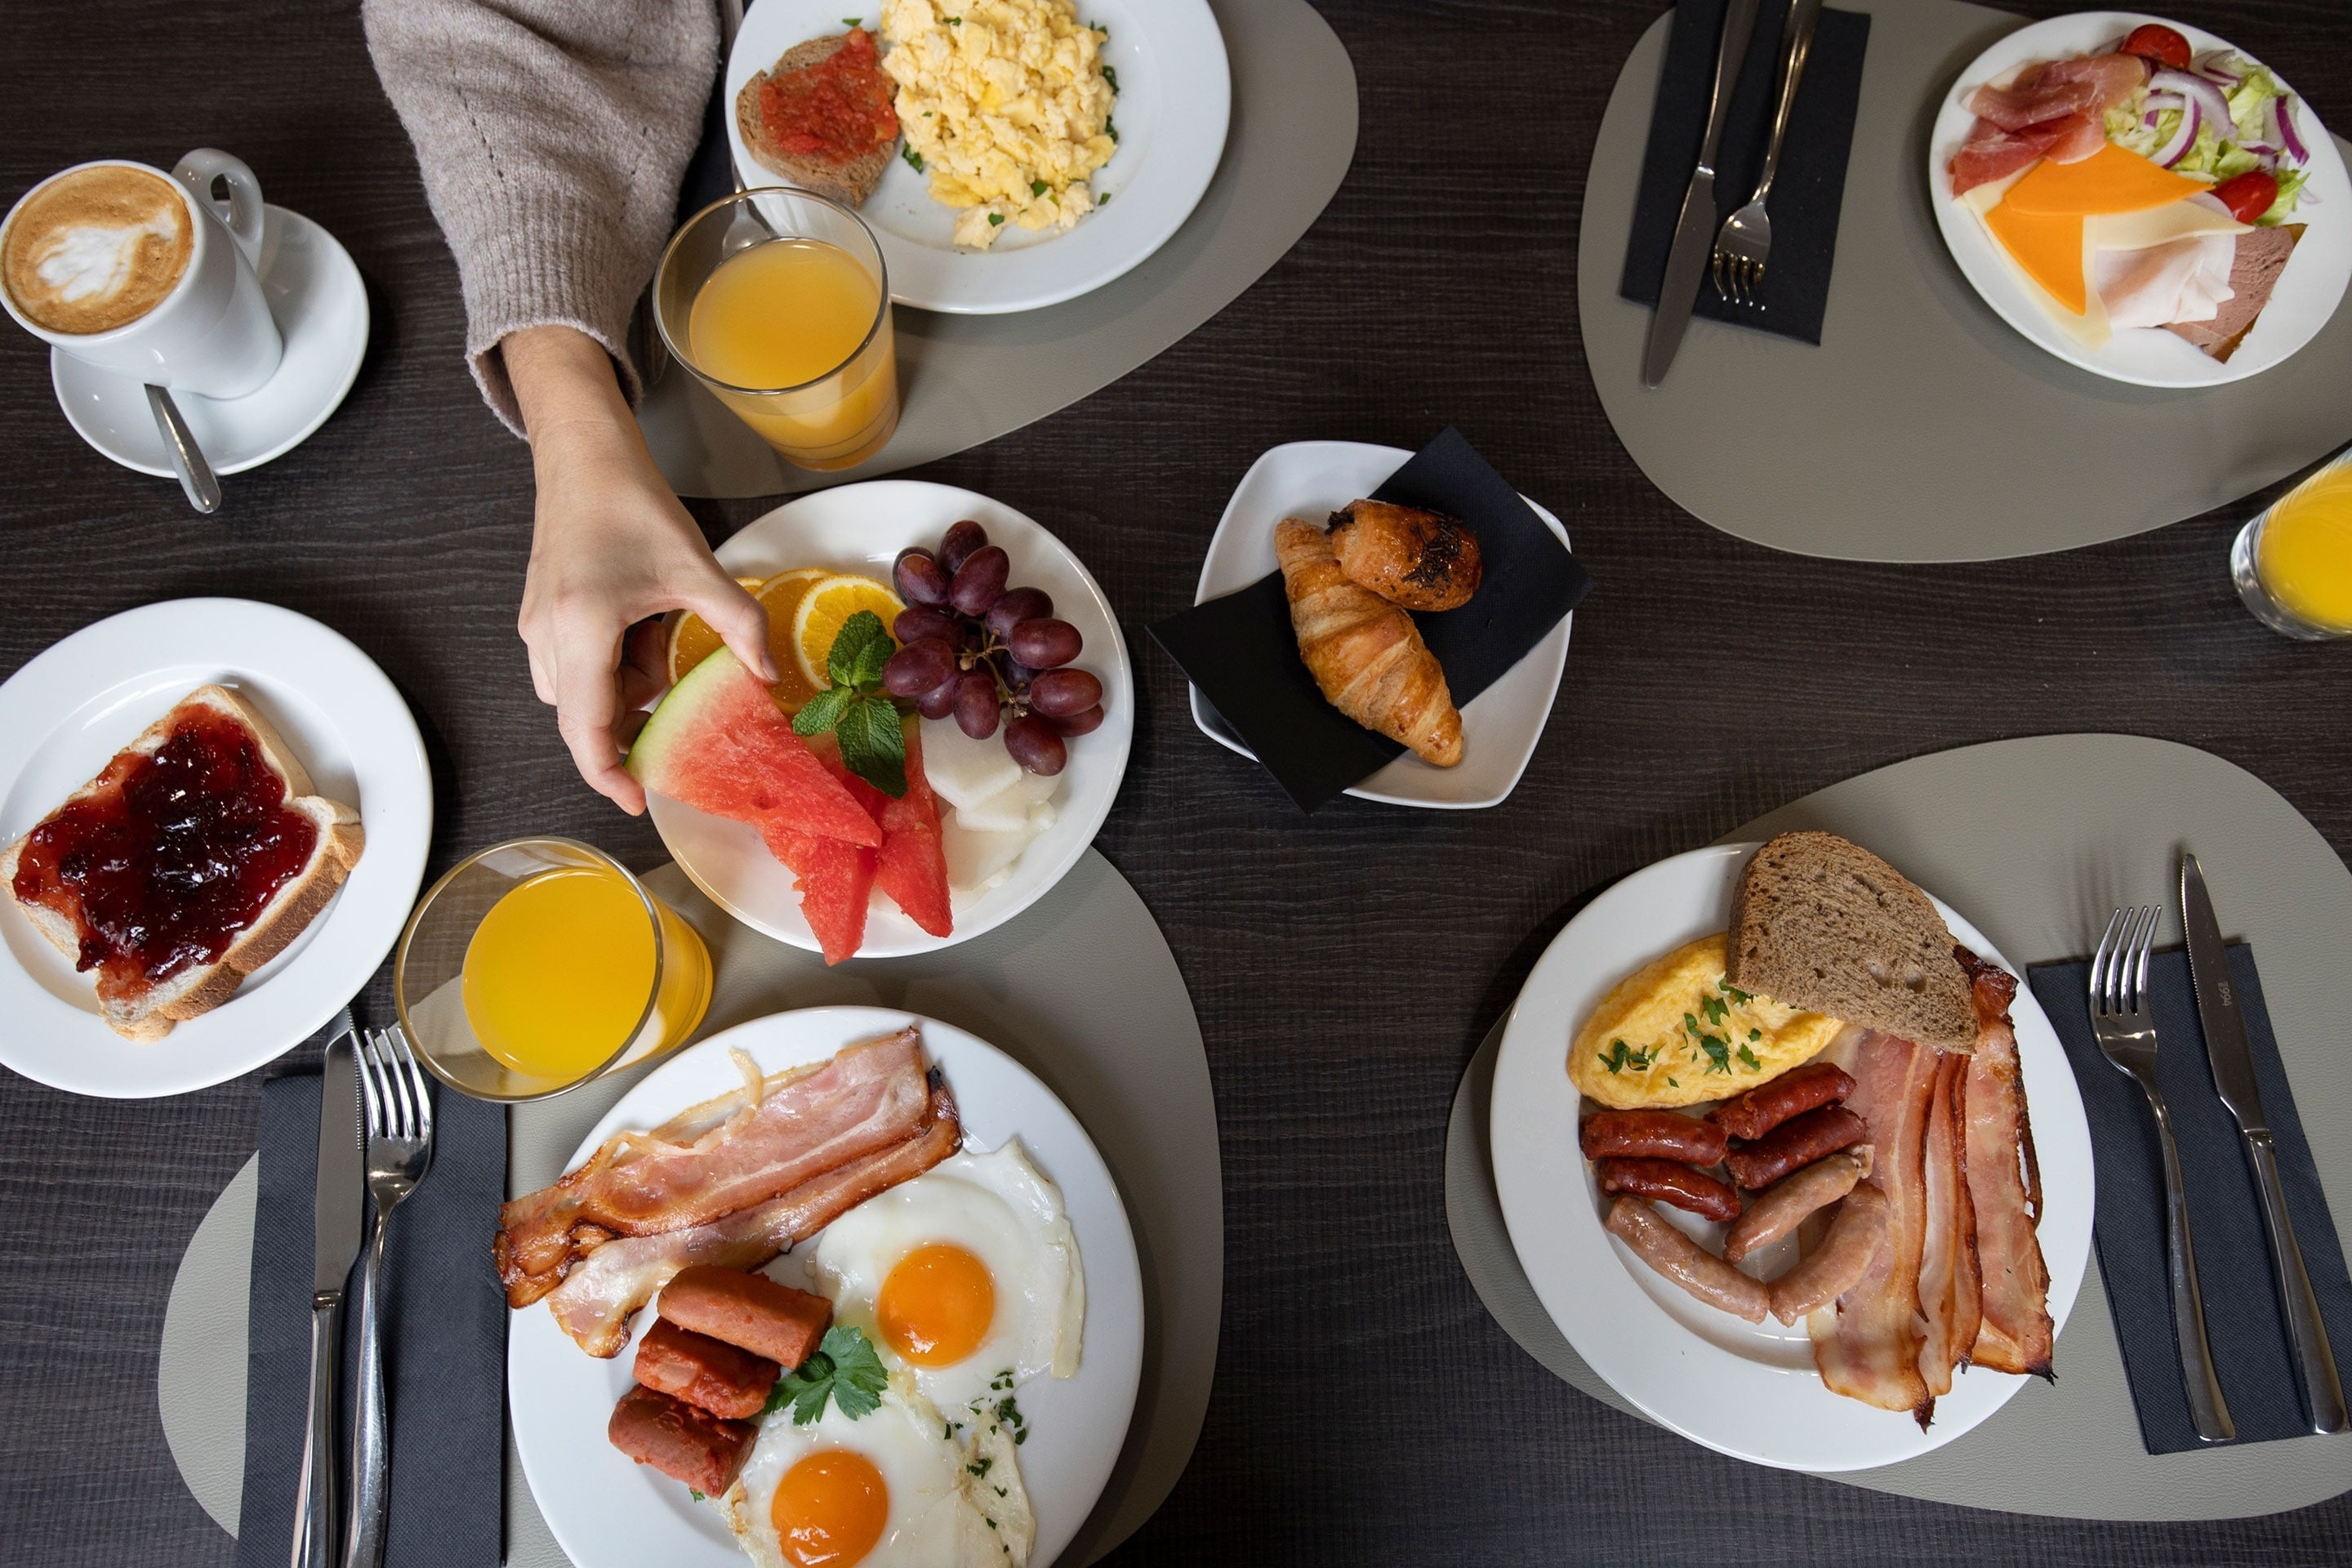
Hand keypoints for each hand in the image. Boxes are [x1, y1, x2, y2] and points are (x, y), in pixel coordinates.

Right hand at [505, 325, 777, 812]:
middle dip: (636, 710)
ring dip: (628, 680)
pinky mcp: (540, 614)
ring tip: (660, 632)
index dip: (609, 775)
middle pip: (587, 713)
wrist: (583, 452)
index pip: (584, 731)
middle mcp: (545, 637)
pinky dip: (614, 660)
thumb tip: (769, 678)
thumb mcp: (695, 568)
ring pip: (583, 689)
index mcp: (579, 632)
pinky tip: (643, 621)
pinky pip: (575, 664)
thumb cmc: (631, 501)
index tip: (640, 800)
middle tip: (676, 678)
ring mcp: (536, 626)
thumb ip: (737, 626)